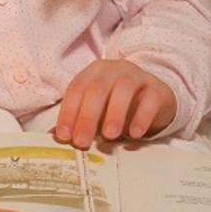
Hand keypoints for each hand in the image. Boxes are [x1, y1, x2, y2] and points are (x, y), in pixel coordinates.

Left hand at [53, 59, 176, 149]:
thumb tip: (53, 139)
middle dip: (88, 116)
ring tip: (109, 135)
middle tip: (82, 141)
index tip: (63, 136)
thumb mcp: (96, 110)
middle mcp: (114, 70)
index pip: (77, 88)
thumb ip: (78, 121)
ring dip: (114, 113)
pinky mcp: (157, 89)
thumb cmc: (117, 105)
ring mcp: (138, 77)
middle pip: (98, 88)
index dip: (68, 111)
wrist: (154, 98)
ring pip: (124, 88)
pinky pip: (150, 98)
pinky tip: (135, 133)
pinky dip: (142, 116)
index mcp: (94, 72)